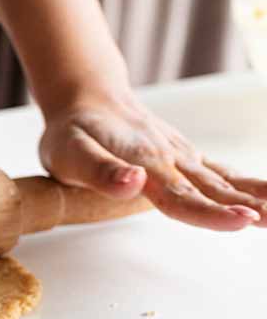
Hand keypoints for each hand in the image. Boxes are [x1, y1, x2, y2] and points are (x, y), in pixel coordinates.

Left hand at [39, 90, 266, 230]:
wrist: (86, 99)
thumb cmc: (72, 131)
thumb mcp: (69, 153)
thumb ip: (100, 172)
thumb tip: (133, 182)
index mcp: (146, 163)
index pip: (182, 195)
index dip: (210, 213)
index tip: (242, 220)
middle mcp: (171, 159)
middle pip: (213, 190)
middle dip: (248, 207)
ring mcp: (181, 156)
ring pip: (224, 180)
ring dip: (257, 195)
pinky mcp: (183, 155)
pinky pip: (220, 172)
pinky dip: (247, 184)